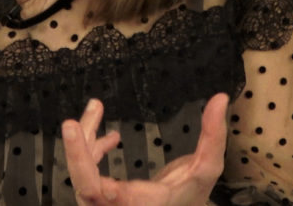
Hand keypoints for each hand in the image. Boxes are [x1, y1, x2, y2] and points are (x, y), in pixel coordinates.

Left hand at [61, 92, 228, 205]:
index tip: (87, 155)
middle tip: (72, 125)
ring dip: (83, 141)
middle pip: (85, 186)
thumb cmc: (190, 196)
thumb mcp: (207, 169)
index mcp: (138, 203)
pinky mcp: (101, 194)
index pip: (107, 196)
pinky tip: (110, 136)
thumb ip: (213, 136)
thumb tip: (220, 98)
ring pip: (81, 175)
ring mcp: (104, 203)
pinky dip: (91, 149)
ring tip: (95, 106)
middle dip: (76, 154)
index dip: (90, 176)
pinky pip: (87, 173)